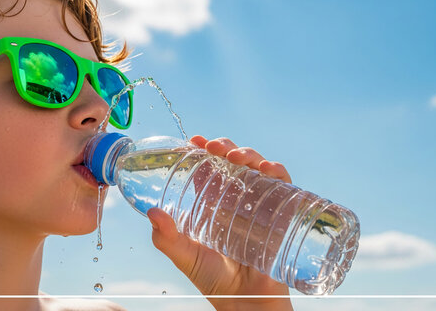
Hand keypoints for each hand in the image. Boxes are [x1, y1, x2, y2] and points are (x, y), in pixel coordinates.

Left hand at [146, 135, 293, 310]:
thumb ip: (167, 238)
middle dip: (225, 146)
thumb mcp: (186, 257)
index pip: (210, 169)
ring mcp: (260, 204)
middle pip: (234, 161)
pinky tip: (267, 169)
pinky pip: (283, 185)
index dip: (204, 151)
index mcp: (215, 204)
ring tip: (236, 155)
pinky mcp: (281, 213)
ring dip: (249, 154)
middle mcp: (238, 200)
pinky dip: (277, 172)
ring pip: (257, 167)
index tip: (195, 141)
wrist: (245, 302)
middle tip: (214, 146)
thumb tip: (151, 212)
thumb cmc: (215, 282)